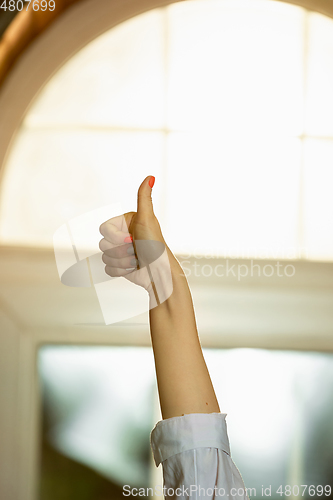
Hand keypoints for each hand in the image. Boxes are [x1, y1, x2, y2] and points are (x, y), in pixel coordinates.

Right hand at [99, 176, 165, 291]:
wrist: (159, 272)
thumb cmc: (155, 246)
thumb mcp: (148, 219)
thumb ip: (144, 198)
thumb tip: (151, 177)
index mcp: (125, 223)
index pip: (104, 228)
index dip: (115, 236)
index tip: (130, 239)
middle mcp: (122, 236)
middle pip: (103, 244)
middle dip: (120, 251)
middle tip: (136, 250)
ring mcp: (120, 251)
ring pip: (104, 257)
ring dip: (122, 262)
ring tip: (136, 260)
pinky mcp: (119, 266)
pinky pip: (108, 269)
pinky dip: (120, 271)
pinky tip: (132, 268)